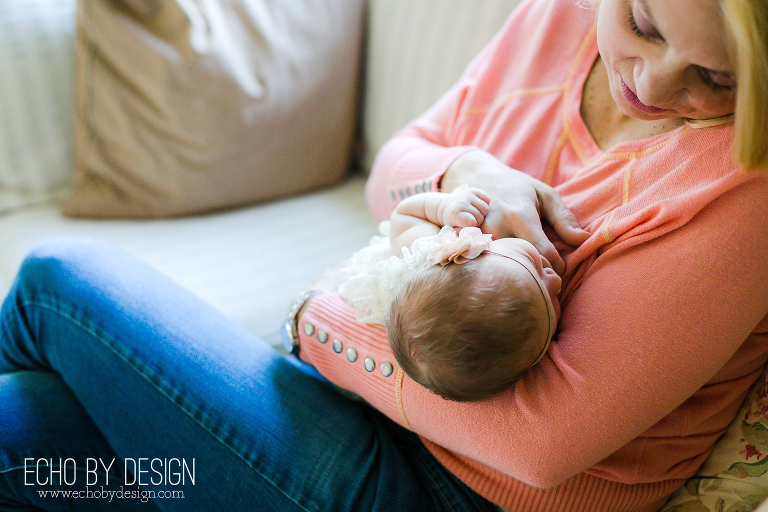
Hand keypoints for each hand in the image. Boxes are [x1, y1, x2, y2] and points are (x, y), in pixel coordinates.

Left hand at [438, 188, 490, 227]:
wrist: (449, 207)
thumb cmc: (454, 221)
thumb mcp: (455, 230)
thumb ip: (464, 232)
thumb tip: (474, 231)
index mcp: (454, 213)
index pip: (471, 222)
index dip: (473, 226)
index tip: (469, 225)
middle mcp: (461, 202)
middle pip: (480, 216)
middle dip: (478, 221)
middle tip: (471, 221)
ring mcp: (467, 195)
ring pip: (485, 208)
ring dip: (482, 213)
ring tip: (475, 214)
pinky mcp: (474, 190)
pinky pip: (487, 199)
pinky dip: (485, 203)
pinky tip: (477, 206)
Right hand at [442, 151, 588, 273]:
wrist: (478, 177)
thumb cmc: (517, 188)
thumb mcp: (545, 195)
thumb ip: (564, 219)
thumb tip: (583, 241)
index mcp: (519, 215)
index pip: (543, 252)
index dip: (557, 265)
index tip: (562, 267)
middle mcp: (497, 227)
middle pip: (524, 263)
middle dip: (539, 271)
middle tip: (548, 273)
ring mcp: (480, 237)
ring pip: (506, 265)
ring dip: (521, 269)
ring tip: (531, 268)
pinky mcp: (470, 242)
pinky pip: (491, 263)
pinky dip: (504, 266)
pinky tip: (511, 263)